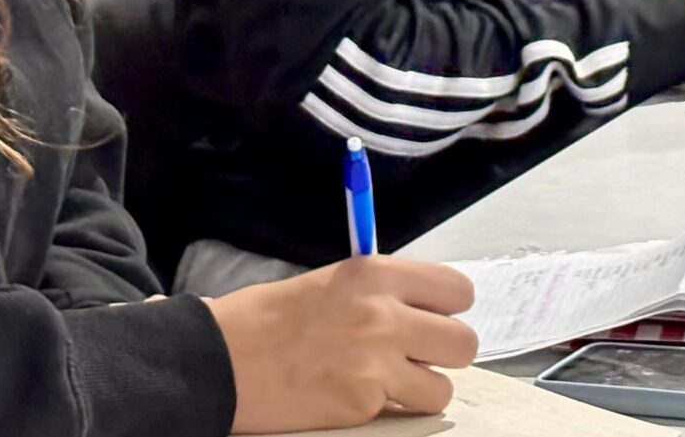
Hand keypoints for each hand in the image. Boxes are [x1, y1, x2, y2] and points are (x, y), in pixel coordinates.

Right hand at [212, 257, 478, 432]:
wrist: (220, 359)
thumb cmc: (269, 319)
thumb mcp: (333, 283)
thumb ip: (383, 292)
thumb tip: (427, 309)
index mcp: (375, 274)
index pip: (457, 290)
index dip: (448, 309)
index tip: (432, 317)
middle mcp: (383, 314)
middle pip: (464, 342)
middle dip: (444, 354)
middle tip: (415, 355)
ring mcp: (374, 362)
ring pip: (443, 387)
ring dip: (421, 388)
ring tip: (388, 381)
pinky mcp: (361, 403)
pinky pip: (403, 411)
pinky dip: (386, 409)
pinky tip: (354, 394)